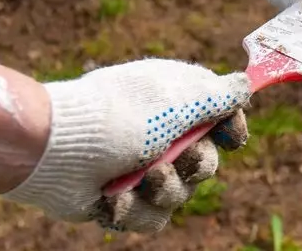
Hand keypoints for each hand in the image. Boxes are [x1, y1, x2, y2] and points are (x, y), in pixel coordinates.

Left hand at [3, 59, 250, 232]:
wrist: (55, 150)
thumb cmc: (118, 116)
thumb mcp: (176, 100)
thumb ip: (217, 95)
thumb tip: (246, 84)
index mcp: (175, 103)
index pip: (220, 118)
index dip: (230, 129)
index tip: (231, 135)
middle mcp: (161, 134)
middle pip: (207, 162)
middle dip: (197, 166)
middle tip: (178, 160)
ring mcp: (140, 168)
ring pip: (180, 195)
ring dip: (163, 189)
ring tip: (139, 180)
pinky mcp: (123, 198)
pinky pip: (150, 218)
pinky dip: (133, 209)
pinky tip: (112, 196)